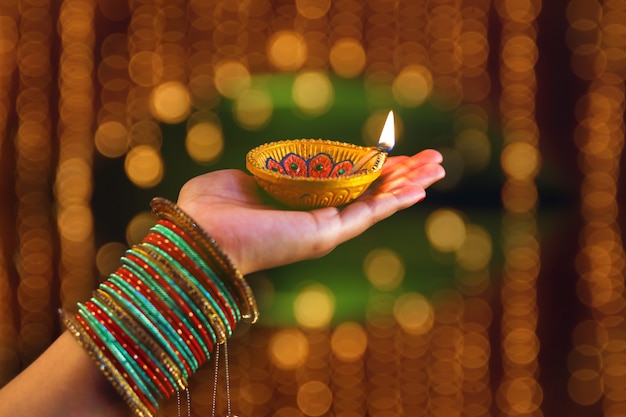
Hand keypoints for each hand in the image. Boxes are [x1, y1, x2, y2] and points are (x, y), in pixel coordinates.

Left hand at [177, 149, 444, 274]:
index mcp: (300, 205)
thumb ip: (265, 173)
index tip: (395, 155)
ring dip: (410, 184)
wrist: (199, 236)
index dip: (375, 170)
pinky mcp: (325, 232)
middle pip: (372, 193)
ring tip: (439, 168)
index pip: (348, 184)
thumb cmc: (210, 211)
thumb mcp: (241, 180)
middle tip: (434, 160)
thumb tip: (274, 168)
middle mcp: (318, 219)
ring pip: (378, 202)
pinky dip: (395, 201)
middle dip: (404, 175)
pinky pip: (368, 213)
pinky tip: (419, 189)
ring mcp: (325, 228)